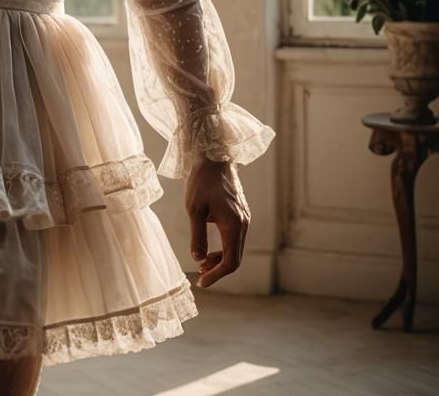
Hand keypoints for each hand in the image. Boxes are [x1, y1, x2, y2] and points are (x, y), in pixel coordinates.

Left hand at [184, 155, 250, 287]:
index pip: (230, 262)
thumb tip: (198, 259)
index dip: (216, 275)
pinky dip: (223, 247)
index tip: (201, 282)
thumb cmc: (202, 181)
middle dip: (217, 270)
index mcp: (234, 225)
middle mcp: (244, 225)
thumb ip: (198, 236)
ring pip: (235, 248)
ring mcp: (244, 219)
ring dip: (220, 259)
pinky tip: (209, 249)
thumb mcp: (194, 210)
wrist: (214, 157)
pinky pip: (235, 238)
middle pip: (235, 258)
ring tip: (201, 263)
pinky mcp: (241, 214)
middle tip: (199, 276)